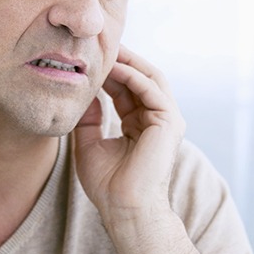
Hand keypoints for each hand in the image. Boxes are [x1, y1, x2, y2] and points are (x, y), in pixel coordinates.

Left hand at [74, 45, 184, 227]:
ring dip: (127, 62)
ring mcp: (165, 119)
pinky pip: (151, 89)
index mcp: (138, 124)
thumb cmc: (107, 185)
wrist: (124, 209)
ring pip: (148, 78)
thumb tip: (83, 94)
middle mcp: (154, 118)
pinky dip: (132, 75)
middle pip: (139, 78)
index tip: (87, 58)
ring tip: (105, 48)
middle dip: (120, 60)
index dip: (108, 72)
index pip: (125, 89)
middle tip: (98, 44)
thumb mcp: (88, 144)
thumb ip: (88, 119)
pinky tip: (112, 67)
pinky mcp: (170, 122)